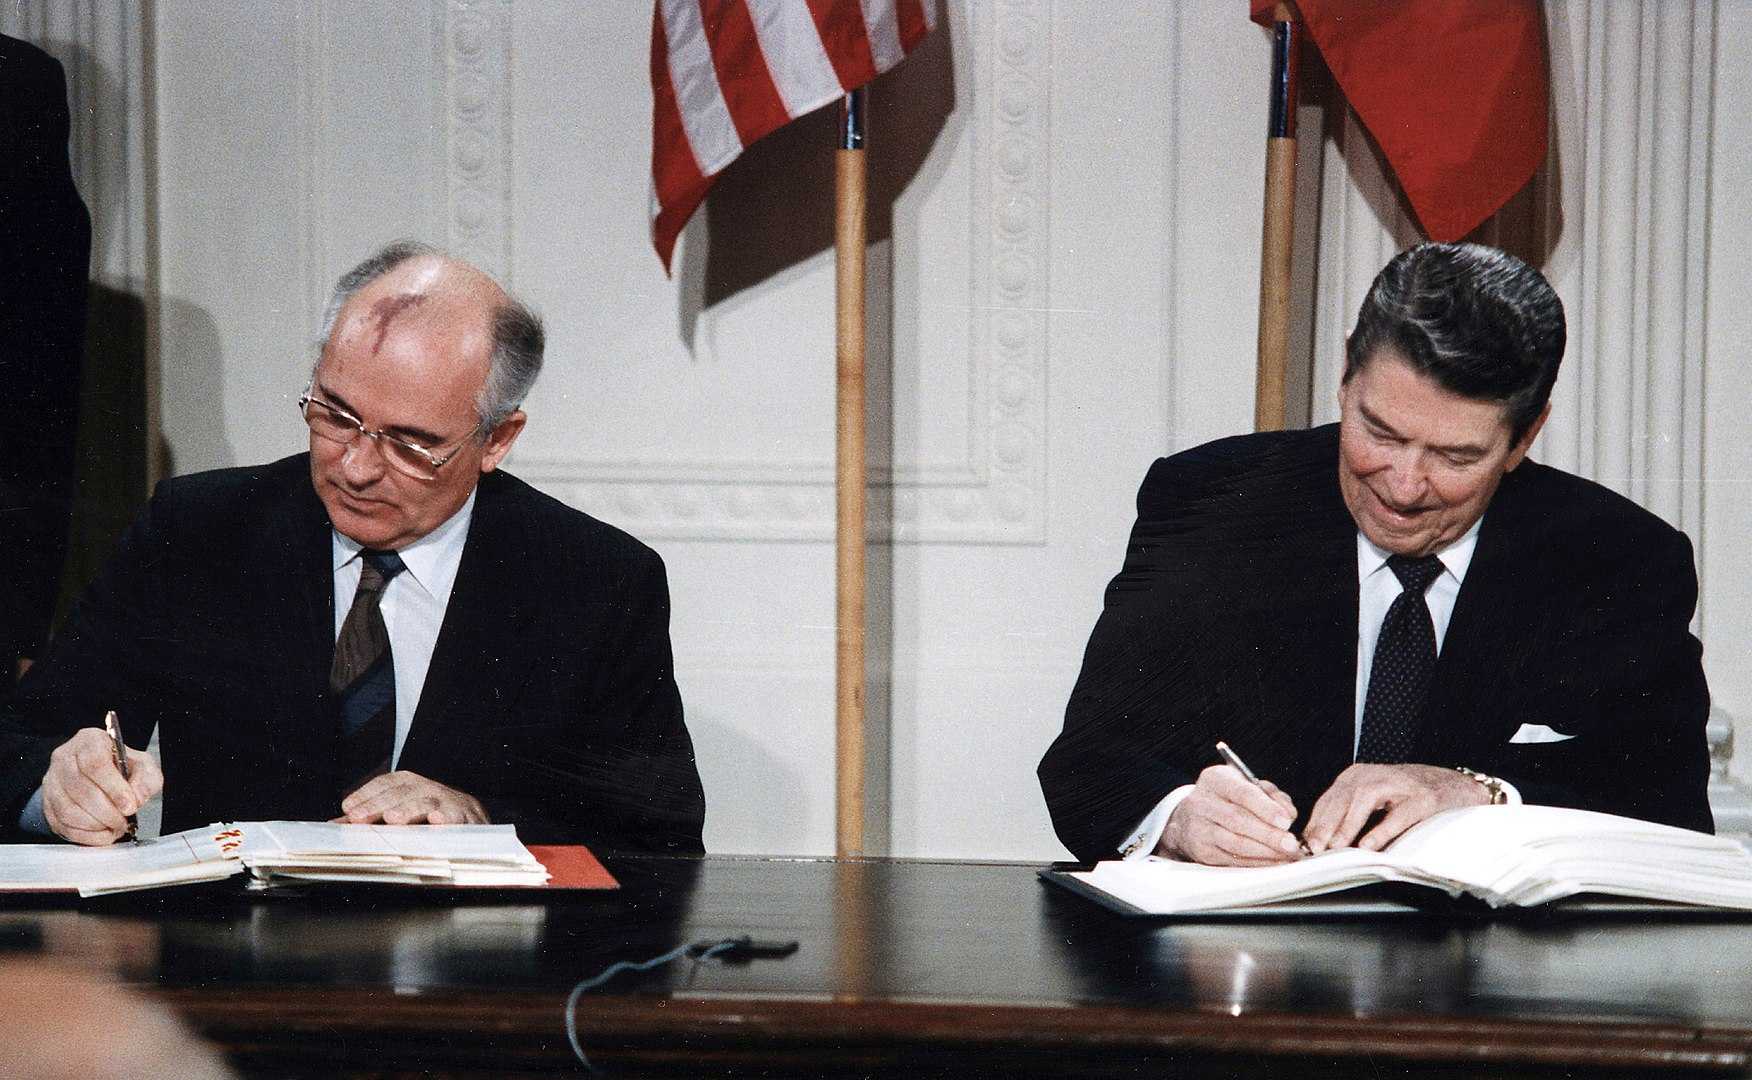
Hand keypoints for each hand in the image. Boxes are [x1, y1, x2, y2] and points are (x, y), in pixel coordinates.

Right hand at [42, 728, 162, 846]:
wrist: (100, 776)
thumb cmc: (121, 768)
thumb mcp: (143, 766)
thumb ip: (146, 779)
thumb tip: (136, 798)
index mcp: (89, 741)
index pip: (96, 763)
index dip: (114, 788)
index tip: (129, 806)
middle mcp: (65, 758)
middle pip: (82, 790)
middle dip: (107, 812)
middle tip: (124, 821)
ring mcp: (52, 781)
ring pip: (68, 810)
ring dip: (96, 826)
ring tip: (115, 828)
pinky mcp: (47, 803)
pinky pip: (61, 825)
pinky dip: (85, 835)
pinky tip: (102, 834)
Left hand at [336, 771, 487, 825]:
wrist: (475, 821)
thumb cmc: (431, 817)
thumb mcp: (401, 813)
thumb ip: (370, 819)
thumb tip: (335, 825)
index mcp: (411, 785)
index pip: (386, 784)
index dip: (366, 794)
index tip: (348, 808)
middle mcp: (427, 788)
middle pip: (401, 793)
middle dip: (378, 804)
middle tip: (358, 818)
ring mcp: (447, 801)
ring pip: (425, 802)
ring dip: (408, 810)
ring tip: (392, 819)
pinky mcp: (466, 817)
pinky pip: (455, 817)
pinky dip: (446, 817)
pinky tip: (435, 821)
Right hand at [1159, 764, 1302, 865]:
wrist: (1190, 817)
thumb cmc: (1227, 798)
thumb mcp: (1246, 785)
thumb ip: (1271, 795)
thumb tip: (1289, 814)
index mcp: (1216, 780)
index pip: (1242, 793)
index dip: (1266, 808)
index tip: (1286, 821)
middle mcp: (1202, 802)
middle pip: (1238, 820)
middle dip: (1269, 835)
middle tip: (1292, 844)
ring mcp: (1198, 827)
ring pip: (1235, 843)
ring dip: (1265, 852)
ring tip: (1287, 855)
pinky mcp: (1201, 850)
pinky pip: (1232, 860)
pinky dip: (1256, 863)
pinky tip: (1273, 862)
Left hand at [1303, 763, 1489, 853]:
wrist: (1453, 786)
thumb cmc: (1407, 797)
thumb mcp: (1372, 801)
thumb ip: (1347, 816)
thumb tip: (1319, 843)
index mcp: (1357, 776)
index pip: (1328, 800)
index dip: (1314, 822)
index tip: (1302, 844)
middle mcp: (1374, 775)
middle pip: (1341, 799)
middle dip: (1324, 826)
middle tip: (1314, 850)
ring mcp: (1399, 784)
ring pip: (1364, 801)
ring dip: (1348, 826)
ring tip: (1337, 847)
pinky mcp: (1422, 798)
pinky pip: (1397, 815)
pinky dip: (1381, 831)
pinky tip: (1369, 846)